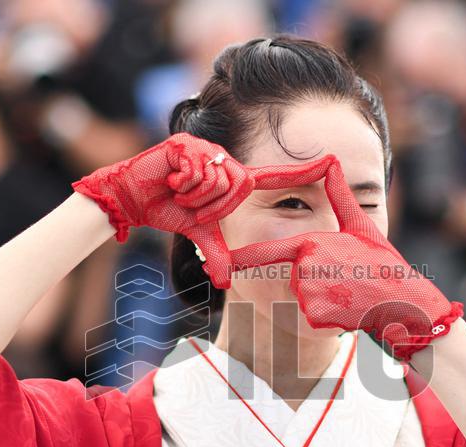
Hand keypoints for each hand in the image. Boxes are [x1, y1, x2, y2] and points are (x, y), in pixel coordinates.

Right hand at [73, 132, 333, 287]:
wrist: (132, 197)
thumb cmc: (167, 210)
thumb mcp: (199, 236)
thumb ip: (218, 254)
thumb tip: (227, 284)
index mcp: (234, 180)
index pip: (275, 175)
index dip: (303, 169)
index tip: (334, 161)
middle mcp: (226, 161)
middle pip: (239, 187)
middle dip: (214, 207)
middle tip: (191, 208)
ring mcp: (207, 149)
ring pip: (219, 180)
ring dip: (196, 196)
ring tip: (179, 193)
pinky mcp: (187, 143)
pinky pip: (197, 170)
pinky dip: (182, 184)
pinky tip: (169, 181)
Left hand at [229, 157, 462, 358]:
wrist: (402, 299)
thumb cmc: (382, 261)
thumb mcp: (363, 226)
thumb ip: (341, 196)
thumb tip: (334, 162)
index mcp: (313, 243)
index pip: (271, 252)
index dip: (245, 258)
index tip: (224, 263)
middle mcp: (306, 268)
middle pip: (293, 278)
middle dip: (313, 282)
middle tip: (343, 280)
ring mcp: (310, 294)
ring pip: (302, 299)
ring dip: (321, 300)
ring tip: (347, 294)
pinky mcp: (317, 316)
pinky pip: (311, 317)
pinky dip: (327, 317)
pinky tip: (347, 310)